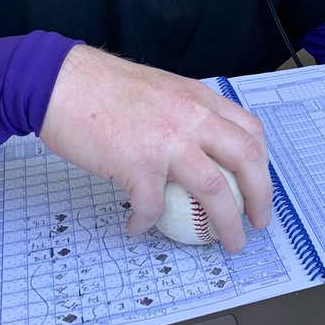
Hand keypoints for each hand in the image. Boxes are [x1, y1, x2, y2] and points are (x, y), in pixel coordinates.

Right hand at [39, 45, 270, 251]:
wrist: (61, 82)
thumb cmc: (104, 87)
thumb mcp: (163, 90)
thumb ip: (187, 113)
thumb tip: (202, 147)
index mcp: (200, 98)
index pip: (251, 130)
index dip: (263, 164)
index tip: (261, 186)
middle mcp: (191, 117)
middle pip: (247, 159)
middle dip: (261, 197)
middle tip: (258, 222)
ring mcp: (167, 140)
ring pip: (214, 189)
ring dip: (225, 223)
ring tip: (224, 241)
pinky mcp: (137, 164)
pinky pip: (153, 206)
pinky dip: (148, 222)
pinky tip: (139, 225)